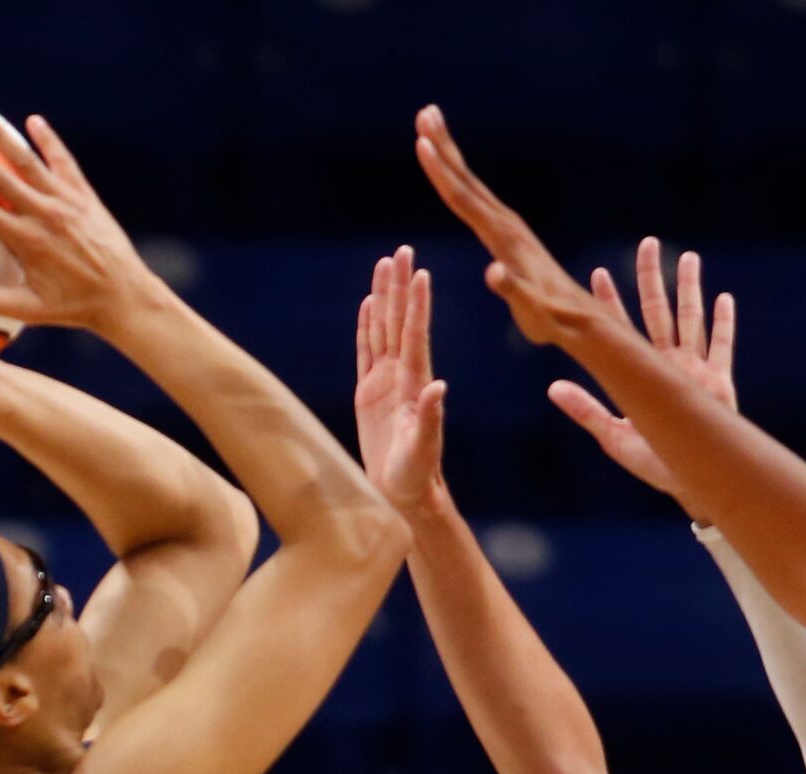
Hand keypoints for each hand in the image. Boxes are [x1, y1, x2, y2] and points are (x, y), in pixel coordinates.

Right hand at [0, 108, 156, 331]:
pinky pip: (64, 163)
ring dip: (2, 134)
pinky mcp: (84, 197)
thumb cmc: (76, 307)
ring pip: (28, 161)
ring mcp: (66, 202)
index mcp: (28, 242)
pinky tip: (34, 120)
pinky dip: (50, 141)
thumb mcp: (32, 311)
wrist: (124, 297)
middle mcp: (45, 215)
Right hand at [352, 247, 448, 513]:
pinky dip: (367, 327)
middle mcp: (403, 376)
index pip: (415, 335)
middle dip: (400, 286)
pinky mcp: (369, 393)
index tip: (420, 272)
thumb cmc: (417, 475)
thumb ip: (430, 418)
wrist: (406, 493)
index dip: (417, 304)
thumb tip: (439, 387)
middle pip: (399, 322)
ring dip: (384, 297)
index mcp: (415, 384)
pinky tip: (369, 305)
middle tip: (402, 250)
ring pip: (383, 329)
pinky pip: (366, 352)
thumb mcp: (423, 448)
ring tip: (385, 264)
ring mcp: (386, 382)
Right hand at [413, 104, 597, 347]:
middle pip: (467, 181)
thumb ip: (513, 289)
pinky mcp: (510, 236)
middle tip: (425, 113)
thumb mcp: (532, 308)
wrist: (578, 319)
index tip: (421, 142)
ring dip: (451, 158)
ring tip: (433, 129)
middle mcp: (506, 225)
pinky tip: (455, 179)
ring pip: (472, 186)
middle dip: (444, 148)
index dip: (441, 173)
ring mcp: (509, 228)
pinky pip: (478, 202)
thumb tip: (493, 273)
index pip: (464, 200)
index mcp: (504, 238)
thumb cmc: (552, 317)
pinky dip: (462, 184)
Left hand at [548, 239, 735, 512]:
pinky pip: (722, 346)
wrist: (692, 485)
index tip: (597, 274)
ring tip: (688, 257)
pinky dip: (724, 322)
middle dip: (651, 278)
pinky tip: (724, 297)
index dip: (610, 302)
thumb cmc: (654, 465)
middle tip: (646, 244)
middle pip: (658, 311)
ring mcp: (695, 371)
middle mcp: (667, 365)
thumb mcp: (614, 437)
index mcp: (641, 374)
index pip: (622, 329)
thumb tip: (552, 388)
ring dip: (689, 288)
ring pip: (691, 318)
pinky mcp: (720, 383)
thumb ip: (586, 410)